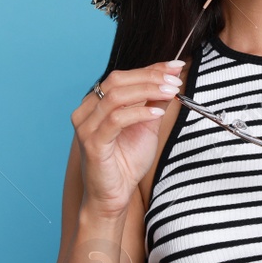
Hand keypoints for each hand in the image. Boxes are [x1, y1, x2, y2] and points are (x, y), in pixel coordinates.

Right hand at [71, 60, 184, 214]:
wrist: (114, 196)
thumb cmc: (126, 163)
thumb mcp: (146, 127)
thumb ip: (154, 104)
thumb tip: (169, 81)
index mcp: (97, 103)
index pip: (123, 77)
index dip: (151, 69)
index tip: (176, 66)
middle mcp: (87, 111)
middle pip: (117, 81)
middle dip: (150, 77)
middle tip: (175, 79)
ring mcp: (86, 126)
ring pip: (115, 96)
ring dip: (147, 91)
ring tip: (171, 92)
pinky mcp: (92, 143)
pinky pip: (115, 120)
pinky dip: (138, 113)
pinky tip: (157, 113)